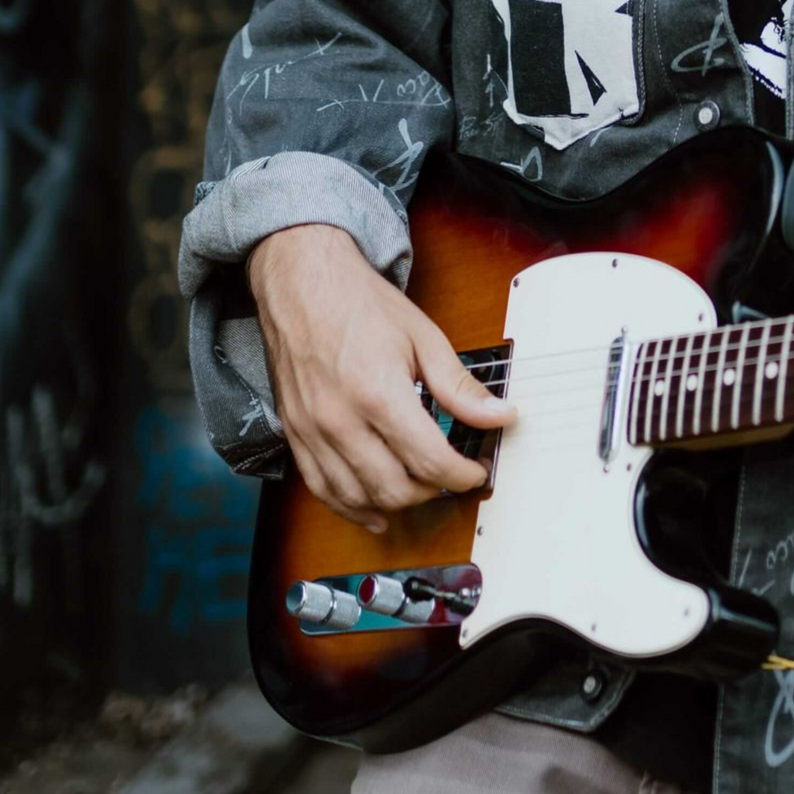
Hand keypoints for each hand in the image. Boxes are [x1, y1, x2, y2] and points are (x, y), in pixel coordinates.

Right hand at [248, 223, 513, 533]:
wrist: (302, 282)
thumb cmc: (360, 303)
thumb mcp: (422, 336)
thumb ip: (459, 385)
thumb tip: (500, 415)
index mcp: (378, 393)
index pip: (430, 461)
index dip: (462, 475)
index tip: (475, 471)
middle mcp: (341, 420)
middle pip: (395, 488)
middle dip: (433, 490)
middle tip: (451, 476)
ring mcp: (312, 431)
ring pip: (358, 496)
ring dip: (396, 503)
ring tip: (421, 489)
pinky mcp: (294, 434)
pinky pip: (321, 489)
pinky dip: (351, 507)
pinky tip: (374, 510)